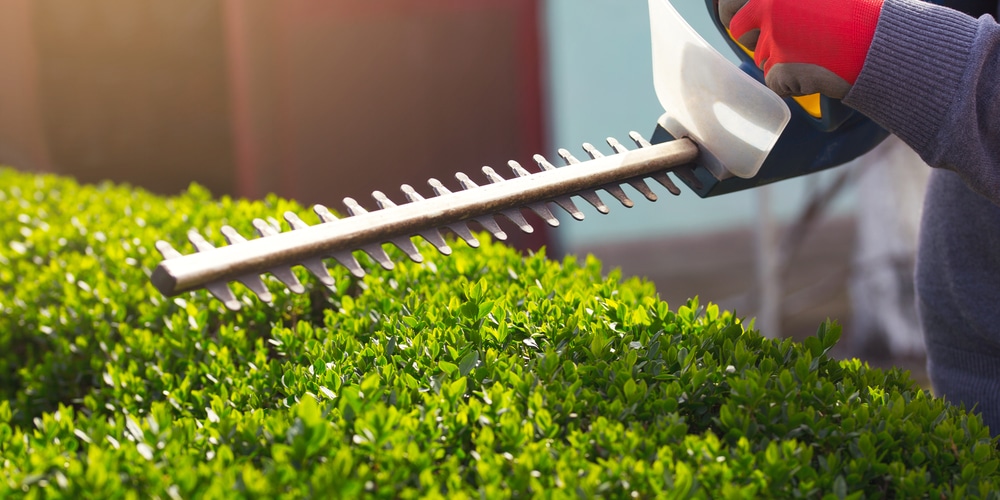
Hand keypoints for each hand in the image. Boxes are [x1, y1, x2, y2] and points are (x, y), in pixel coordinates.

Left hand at [719, 0, 883, 98]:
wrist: (885, 40)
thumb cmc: (864, 12)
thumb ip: (791, 2)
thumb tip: (767, 10)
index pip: (731, 4)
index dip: (736, 15)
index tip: (744, 24)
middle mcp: (770, 5)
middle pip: (739, 31)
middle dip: (753, 40)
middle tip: (779, 44)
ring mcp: (775, 36)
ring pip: (762, 58)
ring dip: (782, 61)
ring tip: (818, 54)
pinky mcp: (782, 65)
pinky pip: (774, 82)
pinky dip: (792, 84)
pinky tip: (817, 73)